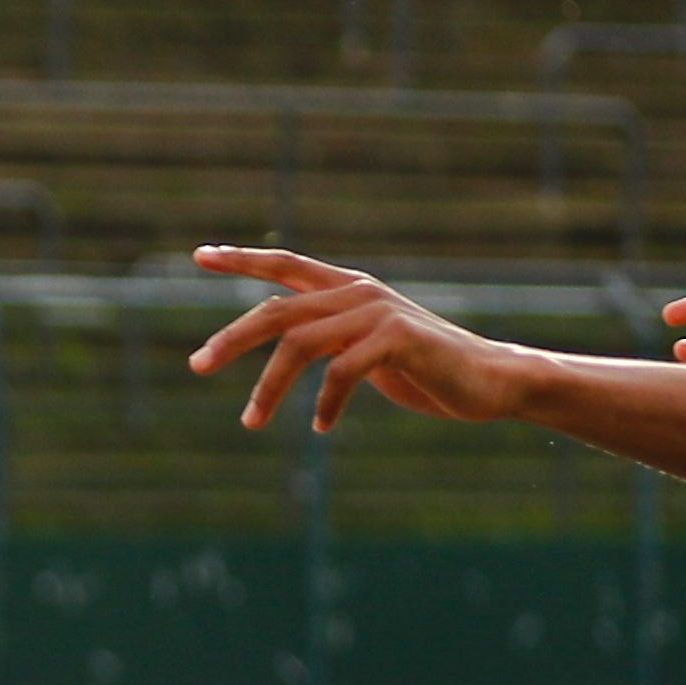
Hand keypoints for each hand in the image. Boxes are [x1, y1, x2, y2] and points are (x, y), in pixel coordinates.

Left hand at [187, 247, 541, 434]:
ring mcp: (378, 312)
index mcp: (348, 288)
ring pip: (299, 344)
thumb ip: (325, 335)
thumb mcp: (363, 346)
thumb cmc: (422, 367)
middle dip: (231, 338)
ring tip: (250, 422)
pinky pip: (340, 372)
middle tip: (196, 366)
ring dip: (269, 388)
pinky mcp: (397, 338)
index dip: (242, 259)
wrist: (489, 381)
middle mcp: (358, 292)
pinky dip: (325, 404)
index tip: (200, 255)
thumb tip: (278, 336)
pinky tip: (322, 429)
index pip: (285, 265)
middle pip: (276, 310)